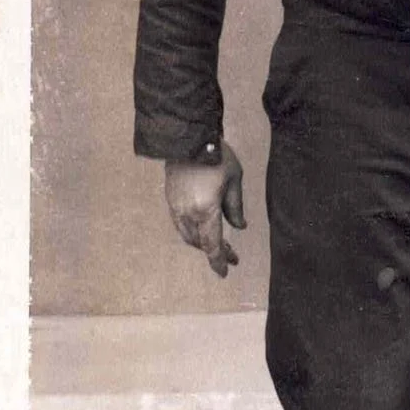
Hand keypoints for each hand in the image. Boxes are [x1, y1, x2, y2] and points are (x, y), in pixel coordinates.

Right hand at [164, 142, 245, 278]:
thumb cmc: (216, 157)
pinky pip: (180, 224)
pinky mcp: (170, 199)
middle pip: (199, 243)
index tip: (226, 271)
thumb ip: (235, 207)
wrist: (188, 138)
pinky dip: (191, 232)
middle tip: (231, 254)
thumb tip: (240, 227)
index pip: (212, 244)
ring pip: (187, 235)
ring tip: (218, 243)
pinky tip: (201, 228)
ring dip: (202, 243)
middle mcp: (187, 213)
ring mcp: (175, 206)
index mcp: (205, 210)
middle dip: (214, 251)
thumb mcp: (234, 181)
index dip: (219, 260)